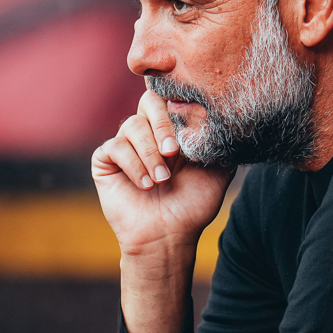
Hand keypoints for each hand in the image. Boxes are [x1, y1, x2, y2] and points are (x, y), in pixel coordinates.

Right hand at [93, 88, 232, 332]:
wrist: (169, 235)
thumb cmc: (193, 204)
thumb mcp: (218, 169)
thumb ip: (221, 140)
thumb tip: (226, 113)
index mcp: (172, 128)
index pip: (171, 97)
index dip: (178, 102)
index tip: (188, 126)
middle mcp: (148, 132)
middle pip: (149, 101)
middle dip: (162, 124)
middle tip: (173, 152)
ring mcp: (126, 144)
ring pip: (132, 126)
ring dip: (149, 153)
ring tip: (161, 180)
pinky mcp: (106, 160)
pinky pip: (115, 147)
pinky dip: (133, 165)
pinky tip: (146, 185)